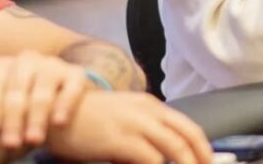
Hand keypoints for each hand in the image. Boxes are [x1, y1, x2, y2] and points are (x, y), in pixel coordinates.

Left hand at [0, 50, 90, 149]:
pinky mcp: (77, 74)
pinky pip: (71, 87)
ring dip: (37, 116)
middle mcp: (28, 59)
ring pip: (43, 89)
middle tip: (11, 143)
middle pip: (17, 89)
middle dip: (14, 118)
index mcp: (4, 65)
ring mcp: (53, 65)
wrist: (60, 102)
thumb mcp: (1, 105)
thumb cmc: (23, 105)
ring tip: (34, 139)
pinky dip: (64, 104)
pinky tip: (58, 121)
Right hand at [45, 91, 211, 163]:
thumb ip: (142, 133)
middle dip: (201, 157)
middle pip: (188, 136)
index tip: (207, 162)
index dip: (202, 147)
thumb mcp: (121, 118)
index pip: (187, 126)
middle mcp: (148, 111)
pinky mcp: (122, 140)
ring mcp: (136, 124)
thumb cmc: (85, 120)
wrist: (54, 113)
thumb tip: (158, 157)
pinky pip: (151, 161)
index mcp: (150, 105)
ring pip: (175, 149)